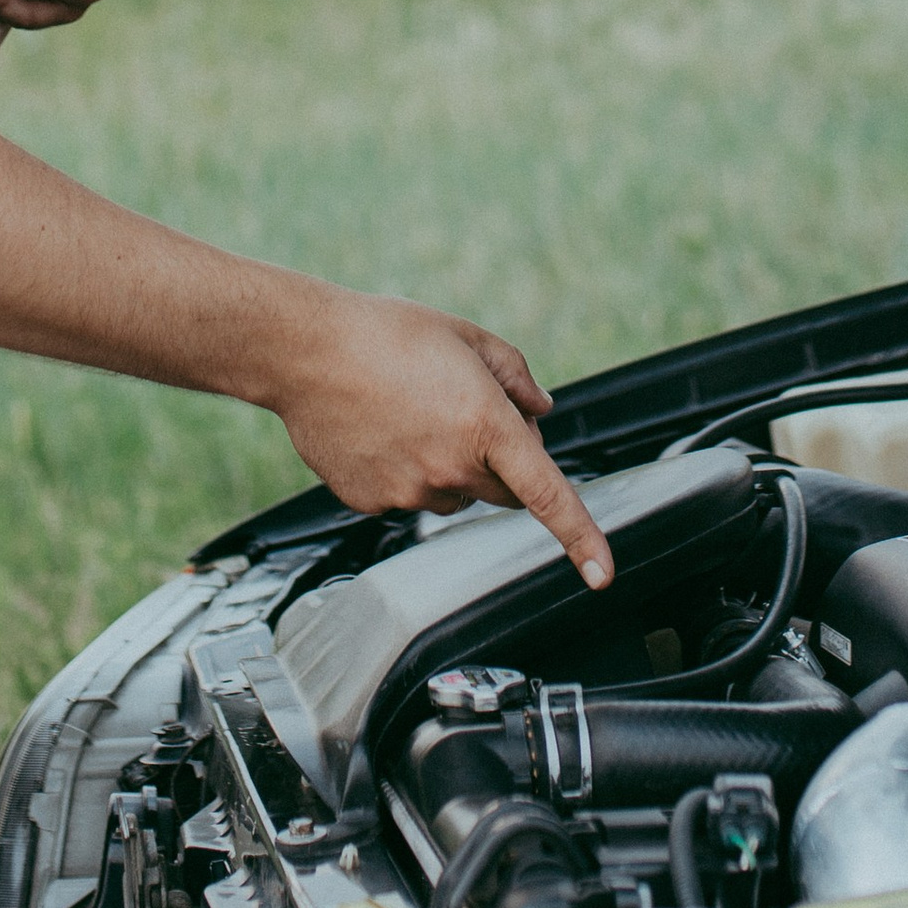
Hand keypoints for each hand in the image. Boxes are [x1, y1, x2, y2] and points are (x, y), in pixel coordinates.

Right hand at [270, 288, 613, 587]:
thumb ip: (514, 375)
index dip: (581, 536)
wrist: (304, 350)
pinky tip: (379, 429)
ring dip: (448, 466)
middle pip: (501, 490)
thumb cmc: (386, 334)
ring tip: (409, 411)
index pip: (546, 493)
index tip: (603, 574)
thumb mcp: (465, 337)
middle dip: (499, 463)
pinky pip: (407, 496)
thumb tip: (541, 411)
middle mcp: (451, 467)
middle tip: (464, 410)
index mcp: (485, 425)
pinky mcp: (372, 502)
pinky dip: (403, 471)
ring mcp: (409, 491)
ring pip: (452, 494)